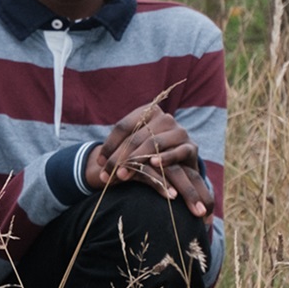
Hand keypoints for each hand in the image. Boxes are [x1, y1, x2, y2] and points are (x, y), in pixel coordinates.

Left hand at [85, 102, 215, 217]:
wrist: (182, 165)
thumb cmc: (150, 155)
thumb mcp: (134, 149)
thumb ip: (119, 152)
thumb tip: (97, 166)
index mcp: (148, 112)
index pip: (123, 126)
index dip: (109, 145)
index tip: (99, 163)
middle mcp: (165, 118)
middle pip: (135, 137)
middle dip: (118, 158)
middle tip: (107, 175)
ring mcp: (179, 131)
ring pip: (153, 143)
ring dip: (135, 161)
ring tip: (123, 175)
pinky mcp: (191, 147)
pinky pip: (177, 151)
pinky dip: (165, 158)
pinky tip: (153, 164)